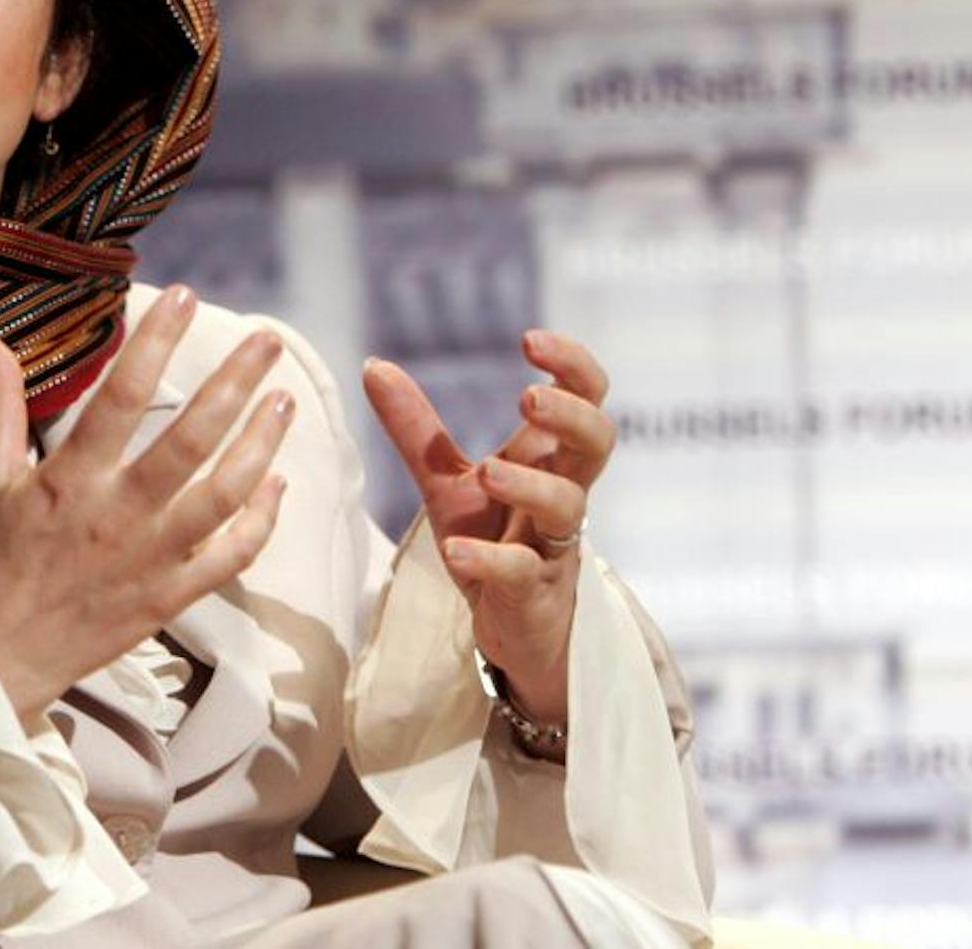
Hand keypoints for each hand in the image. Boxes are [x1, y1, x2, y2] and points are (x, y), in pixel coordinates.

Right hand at [0, 286, 291, 717]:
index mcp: (68, 480)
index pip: (120, 396)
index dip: (155, 342)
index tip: (185, 297)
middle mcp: (116, 516)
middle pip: (190, 440)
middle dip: (234, 384)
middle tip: (267, 339)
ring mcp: (150, 559)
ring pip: (223, 496)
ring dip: (261, 446)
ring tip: (285, 401)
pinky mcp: (170, 598)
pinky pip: (229, 556)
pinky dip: (260, 520)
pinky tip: (278, 483)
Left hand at [362, 330, 615, 727]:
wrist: (509, 631)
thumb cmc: (492, 541)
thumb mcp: (447, 482)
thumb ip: (417, 428)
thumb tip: (373, 364)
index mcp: (549, 459)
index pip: (587, 397)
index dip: (572, 365)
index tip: (529, 340)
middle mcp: (561, 495)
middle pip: (598, 442)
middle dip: (571, 415)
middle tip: (527, 398)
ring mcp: (552, 547)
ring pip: (569, 507)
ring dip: (532, 485)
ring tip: (489, 472)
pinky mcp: (532, 595)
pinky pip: (523, 573)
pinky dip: (492, 560)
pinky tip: (457, 551)